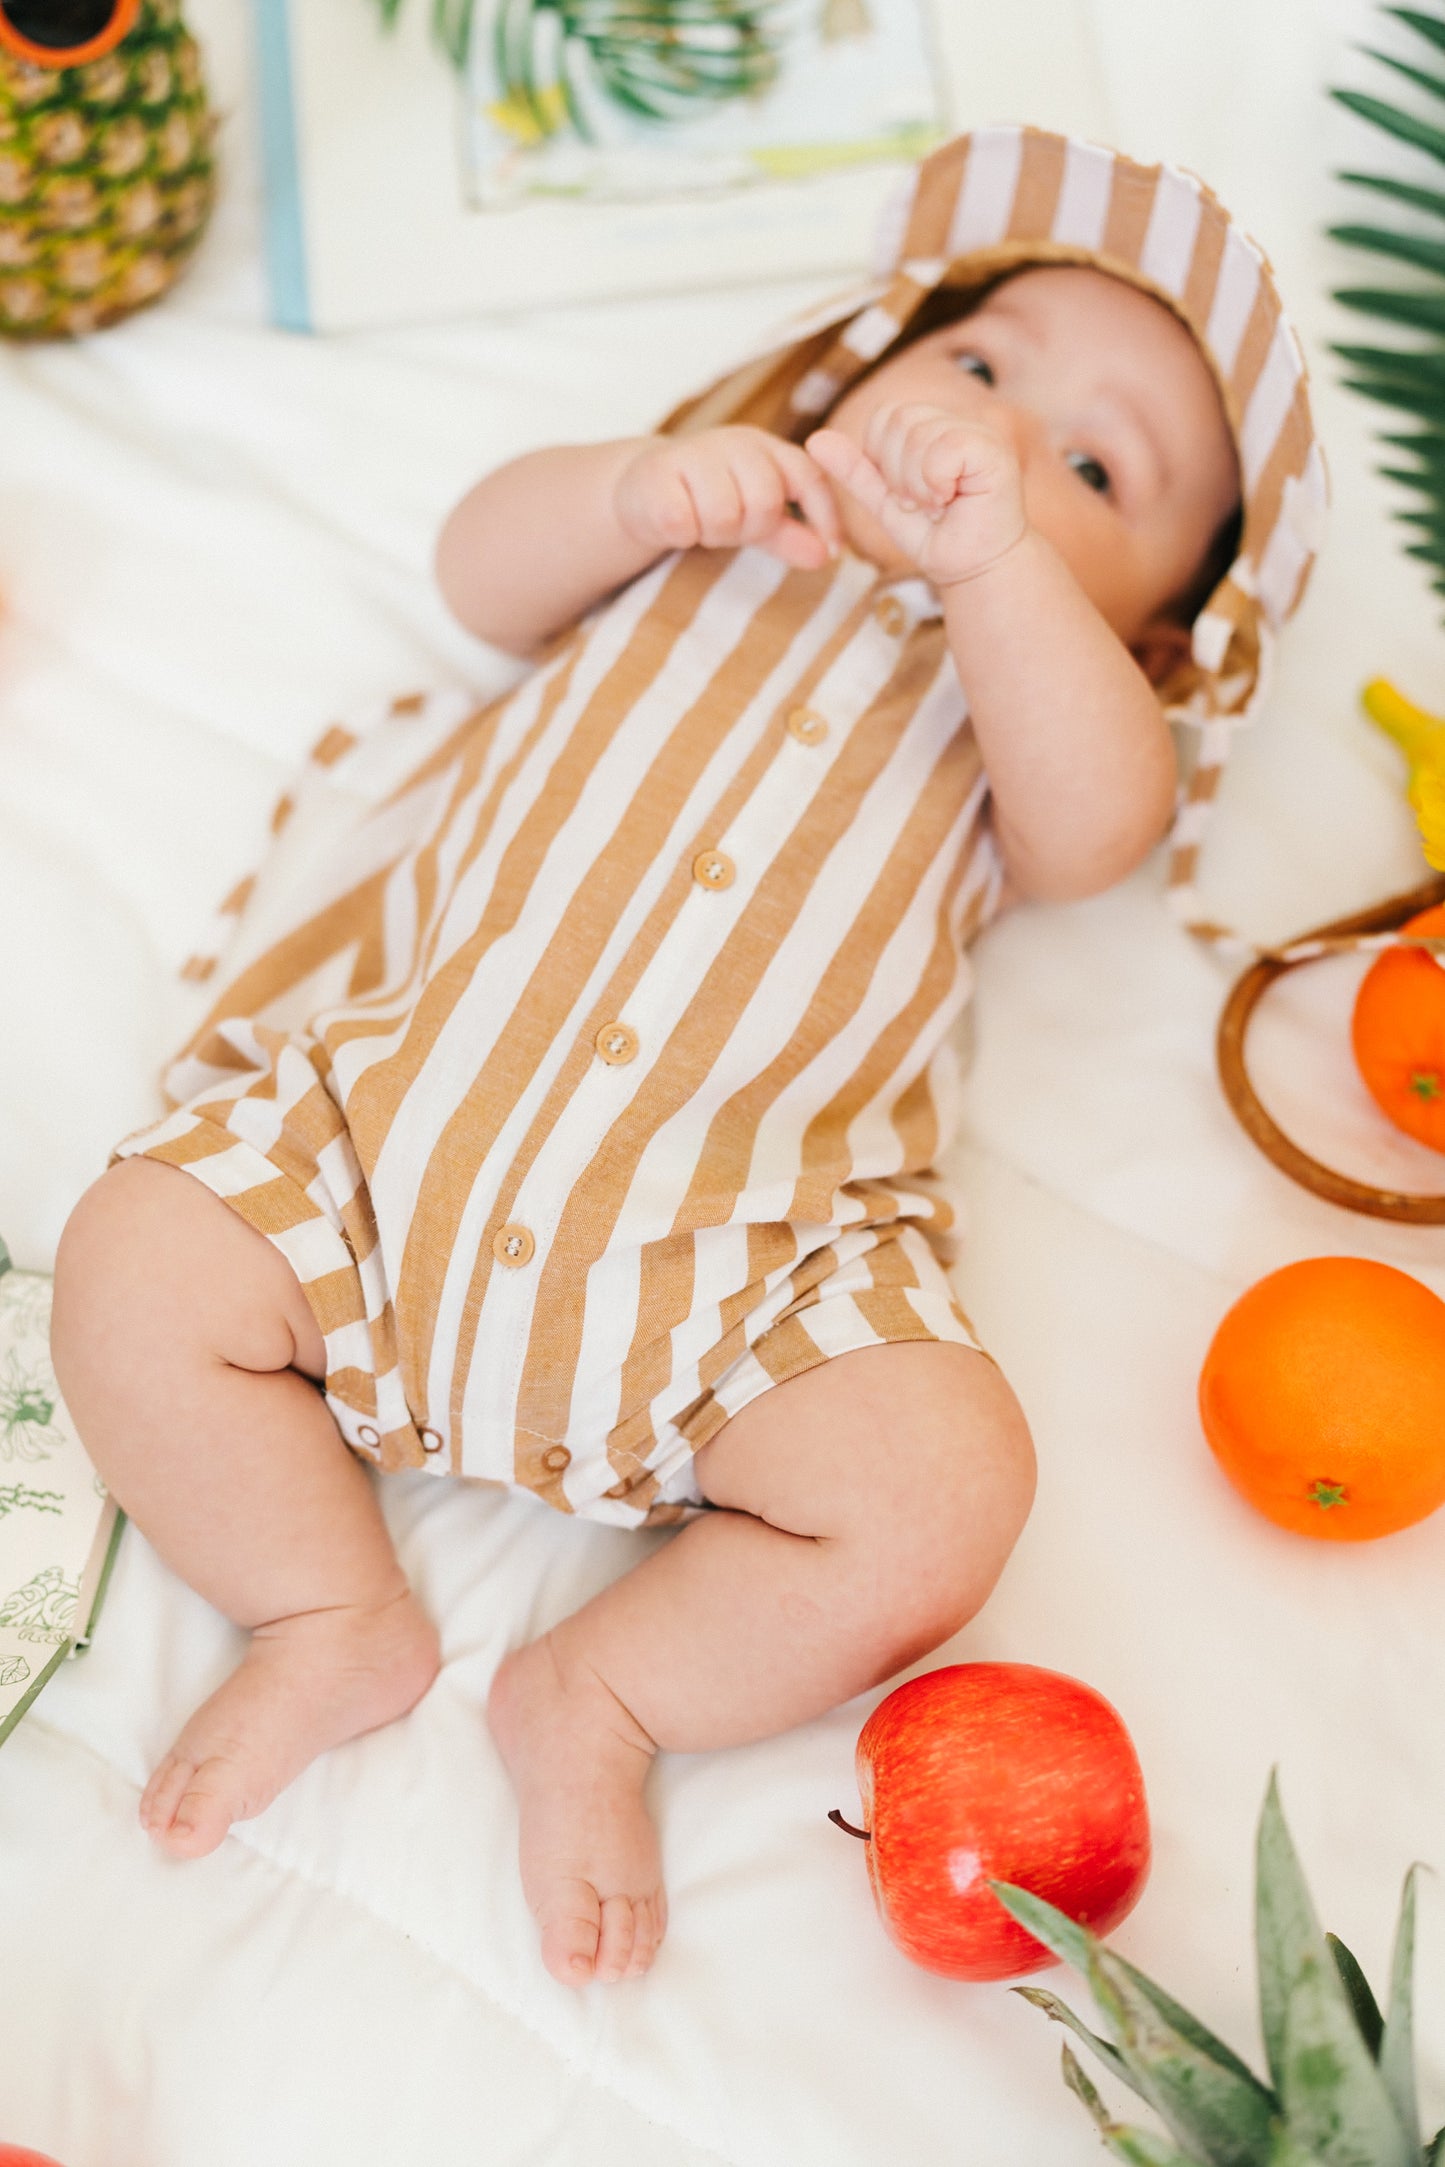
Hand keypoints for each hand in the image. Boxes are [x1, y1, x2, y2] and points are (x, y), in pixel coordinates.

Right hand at [614, 426, 840, 570]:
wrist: (640, 488)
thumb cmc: (707, 500)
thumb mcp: (755, 515)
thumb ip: (792, 533)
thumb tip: (826, 555)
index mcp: (765, 448)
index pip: (809, 478)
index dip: (825, 515)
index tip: (833, 551)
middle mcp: (733, 442)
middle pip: (764, 504)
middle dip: (748, 529)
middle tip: (727, 527)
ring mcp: (692, 453)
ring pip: (723, 516)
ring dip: (712, 533)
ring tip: (699, 522)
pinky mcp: (655, 475)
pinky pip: (684, 524)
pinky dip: (681, 534)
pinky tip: (674, 522)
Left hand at [805, 405, 1027, 588]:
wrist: (971, 569)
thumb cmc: (934, 537)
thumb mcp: (883, 502)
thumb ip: (854, 469)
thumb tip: (814, 439)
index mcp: (931, 427)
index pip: (884, 416)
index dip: (883, 459)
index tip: (906, 495)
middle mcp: (955, 422)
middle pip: (898, 419)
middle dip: (898, 474)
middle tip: (922, 504)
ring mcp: (977, 432)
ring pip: (918, 434)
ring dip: (917, 485)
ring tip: (938, 506)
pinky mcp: (992, 449)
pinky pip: (944, 449)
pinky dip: (936, 484)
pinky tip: (952, 501)